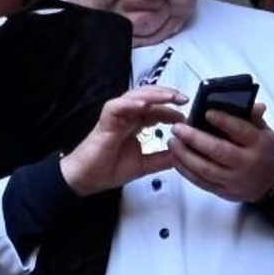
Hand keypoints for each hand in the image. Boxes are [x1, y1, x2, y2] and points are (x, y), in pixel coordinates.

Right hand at [60, 86, 185, 195]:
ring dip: (153, 95)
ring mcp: (115, 117)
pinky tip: (145, 105)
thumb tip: (182, 156)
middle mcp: (126, 117)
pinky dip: (131, 103)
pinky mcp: (104, 122)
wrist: (86, 179)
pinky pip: (117, 106)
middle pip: (148, 97)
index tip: (187, 116)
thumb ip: (162, 159)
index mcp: (134, 124)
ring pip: (135, 96)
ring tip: (170, 97)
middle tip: (184, 99)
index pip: (156, 110)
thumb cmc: (108, 169)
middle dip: (167, 95)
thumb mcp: (144, 165)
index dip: (172, 110)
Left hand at [168, 102, 273, 202]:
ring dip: (185, 155)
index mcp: (258, 144)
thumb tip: (246, 102)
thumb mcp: (264, 131)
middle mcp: (246, 163)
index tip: (206, 111)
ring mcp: (233, 179)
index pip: (240, 130)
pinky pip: (200, 181)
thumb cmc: (263, 152)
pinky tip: (175, 158)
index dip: (223, 121)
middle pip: (218, 150)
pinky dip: (185, 170)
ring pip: (205, 169)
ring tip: (172, 141)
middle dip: (195, 138)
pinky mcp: (222, 190)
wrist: (268, 184)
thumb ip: (252, 117)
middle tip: (178, 127)